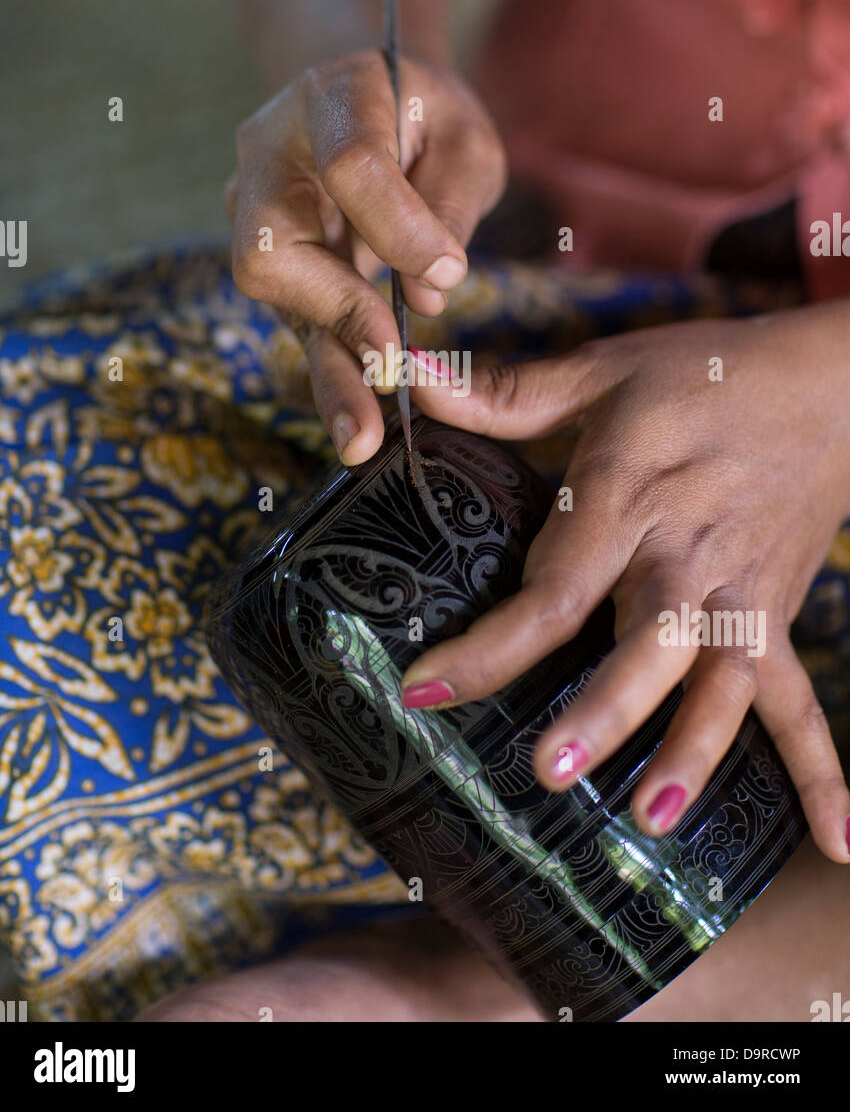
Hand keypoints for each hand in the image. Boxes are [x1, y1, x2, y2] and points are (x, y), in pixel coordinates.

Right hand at [226, 50, 504, 463]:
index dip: (398, 227)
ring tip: (363, 436)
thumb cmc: (424, 117)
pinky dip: (332, 373)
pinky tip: (357, 427)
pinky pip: (297, 322)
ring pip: (272, 300)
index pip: (351, 165)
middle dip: (335, 313)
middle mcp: (269, 158)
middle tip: (390, 369)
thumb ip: (450, 202)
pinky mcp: (271, 264)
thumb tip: (429, 290)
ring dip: (325, 367)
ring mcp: (253, 212)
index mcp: (331, 99)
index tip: (448, 271)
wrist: (363, 100)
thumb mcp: (464, 137)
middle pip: (273, 244)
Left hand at [402, 307, 849, 862]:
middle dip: (602, 709)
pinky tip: (836, 844)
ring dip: (694, 748)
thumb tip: (406, 379)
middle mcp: (685, 554)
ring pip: (720, 679)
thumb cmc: (707, 375)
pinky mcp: (776, 615)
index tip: (423, 691)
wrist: (830, 385)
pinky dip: (821, 770)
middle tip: (549, 770)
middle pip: (646, 641)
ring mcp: (739, 592)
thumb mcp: (605, 369)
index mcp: (628, 497)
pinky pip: (799, 699)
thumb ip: (506, 391)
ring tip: (653, 820)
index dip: (490, 645)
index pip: (555, 585)